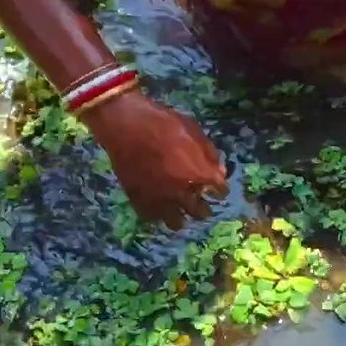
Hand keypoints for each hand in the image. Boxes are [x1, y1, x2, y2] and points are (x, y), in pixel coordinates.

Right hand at [81, 89, 227, 229]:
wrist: (125, 125)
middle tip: (200, 199)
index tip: (217, 187)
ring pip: (176, 223)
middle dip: (203, 206)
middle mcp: (182, 192)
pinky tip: (159, 204)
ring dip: (181, 215)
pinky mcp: (139, 202)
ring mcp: (159, 200)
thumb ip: (209, 153)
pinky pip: (153, 218)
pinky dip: (158, 213)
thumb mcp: (192, 129)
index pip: (220, 191)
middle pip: (200, 212)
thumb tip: (220, 172)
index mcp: (199, 173)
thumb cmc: (162, 122)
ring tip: (178, 206)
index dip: (220, 189)